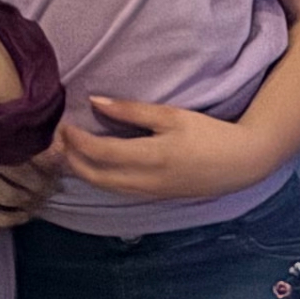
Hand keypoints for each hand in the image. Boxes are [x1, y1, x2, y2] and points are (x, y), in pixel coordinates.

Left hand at [56, 94, 273, 204]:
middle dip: (71, 160)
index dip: (75, 141)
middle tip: (57, 141)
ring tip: (68, 152)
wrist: (242, 163)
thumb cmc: (208, 133)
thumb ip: (131, 111)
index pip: (99, 153)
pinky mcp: (157, 197)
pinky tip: (94, 165)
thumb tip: (94, 101)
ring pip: (105, 187)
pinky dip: (100, 179)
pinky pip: (119, 191)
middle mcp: (146, 181)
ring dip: (83, 171)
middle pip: (95, 176)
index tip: (62, 125)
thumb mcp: (170, 116)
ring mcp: (151, 193)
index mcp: (150, 157)